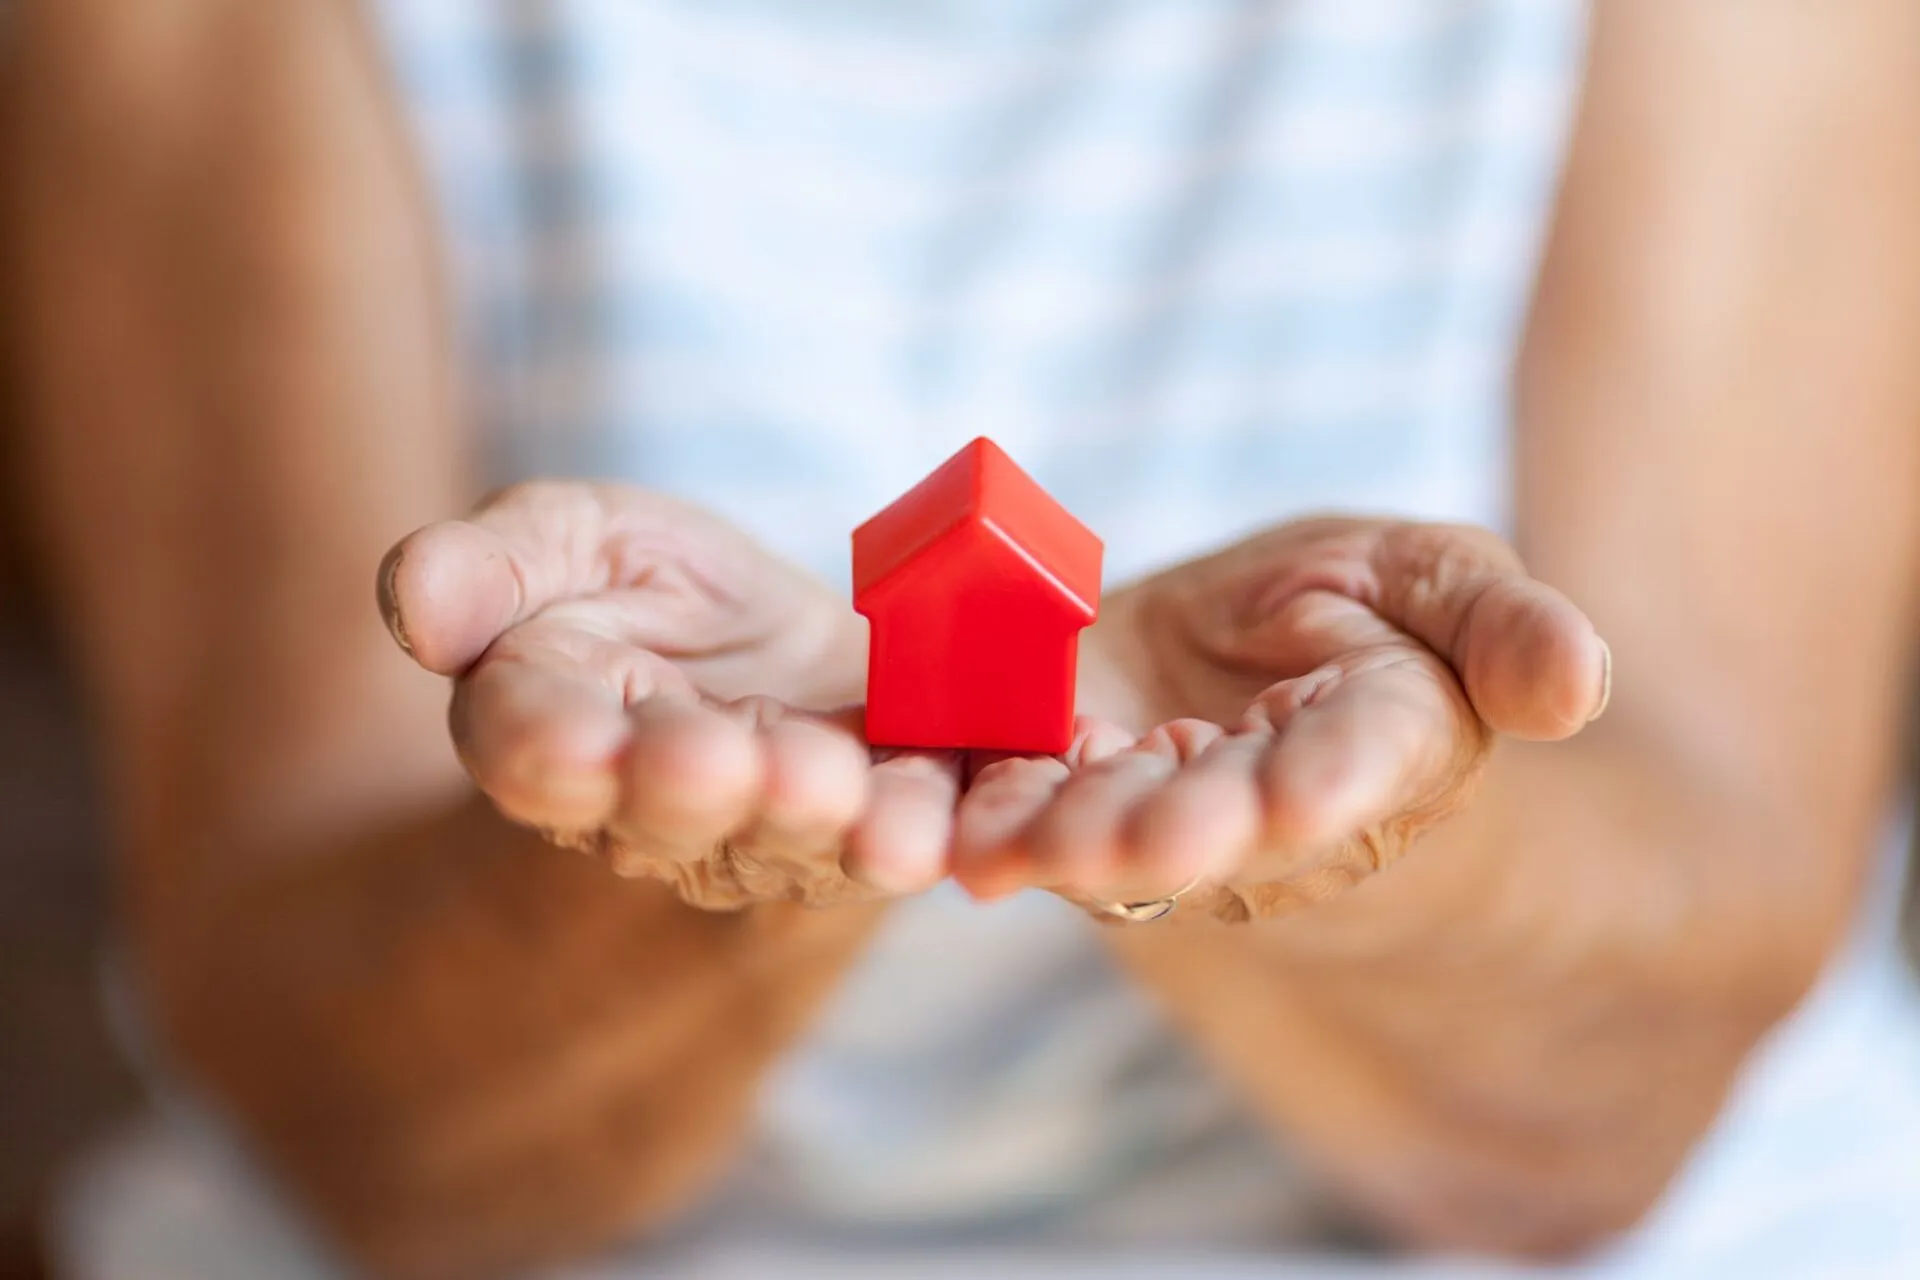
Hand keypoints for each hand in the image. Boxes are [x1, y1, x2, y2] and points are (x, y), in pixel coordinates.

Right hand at [378, 482, 957, 908]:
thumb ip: (487, 567)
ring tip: (845, 799)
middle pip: (668, 808)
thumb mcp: (562, 538)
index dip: (549, 749)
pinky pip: (909, 838)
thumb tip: (411, 597)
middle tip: (720, 762)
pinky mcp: (880, 824)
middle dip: (694, 786)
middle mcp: (659, 806)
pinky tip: (945, 838)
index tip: (567, 743)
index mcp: (553, 731)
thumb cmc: (643, 587)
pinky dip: (932, 836)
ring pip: (792, 839)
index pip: (532, 748)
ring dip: (820, 821)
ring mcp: (776, 829)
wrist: (776, 647)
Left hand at [951, 518, 1609, 919]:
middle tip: (1138, 844)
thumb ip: (1503, 629)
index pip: (1363, 764)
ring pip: (1117, 837)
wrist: (1241, 632)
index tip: (1299, 799)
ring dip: (1065, 844)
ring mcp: (1169, 814)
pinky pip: (1030, 812)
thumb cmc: (1360, 599)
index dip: (1331, 782)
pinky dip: (990, 818)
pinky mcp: (1073, 799)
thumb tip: (1580, 687)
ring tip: (1010, 847)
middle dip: (1177, 832)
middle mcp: (1275, 807)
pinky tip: (953, 832)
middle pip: (1224, 823)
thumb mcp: (1434, 575)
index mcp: (1386, 741)